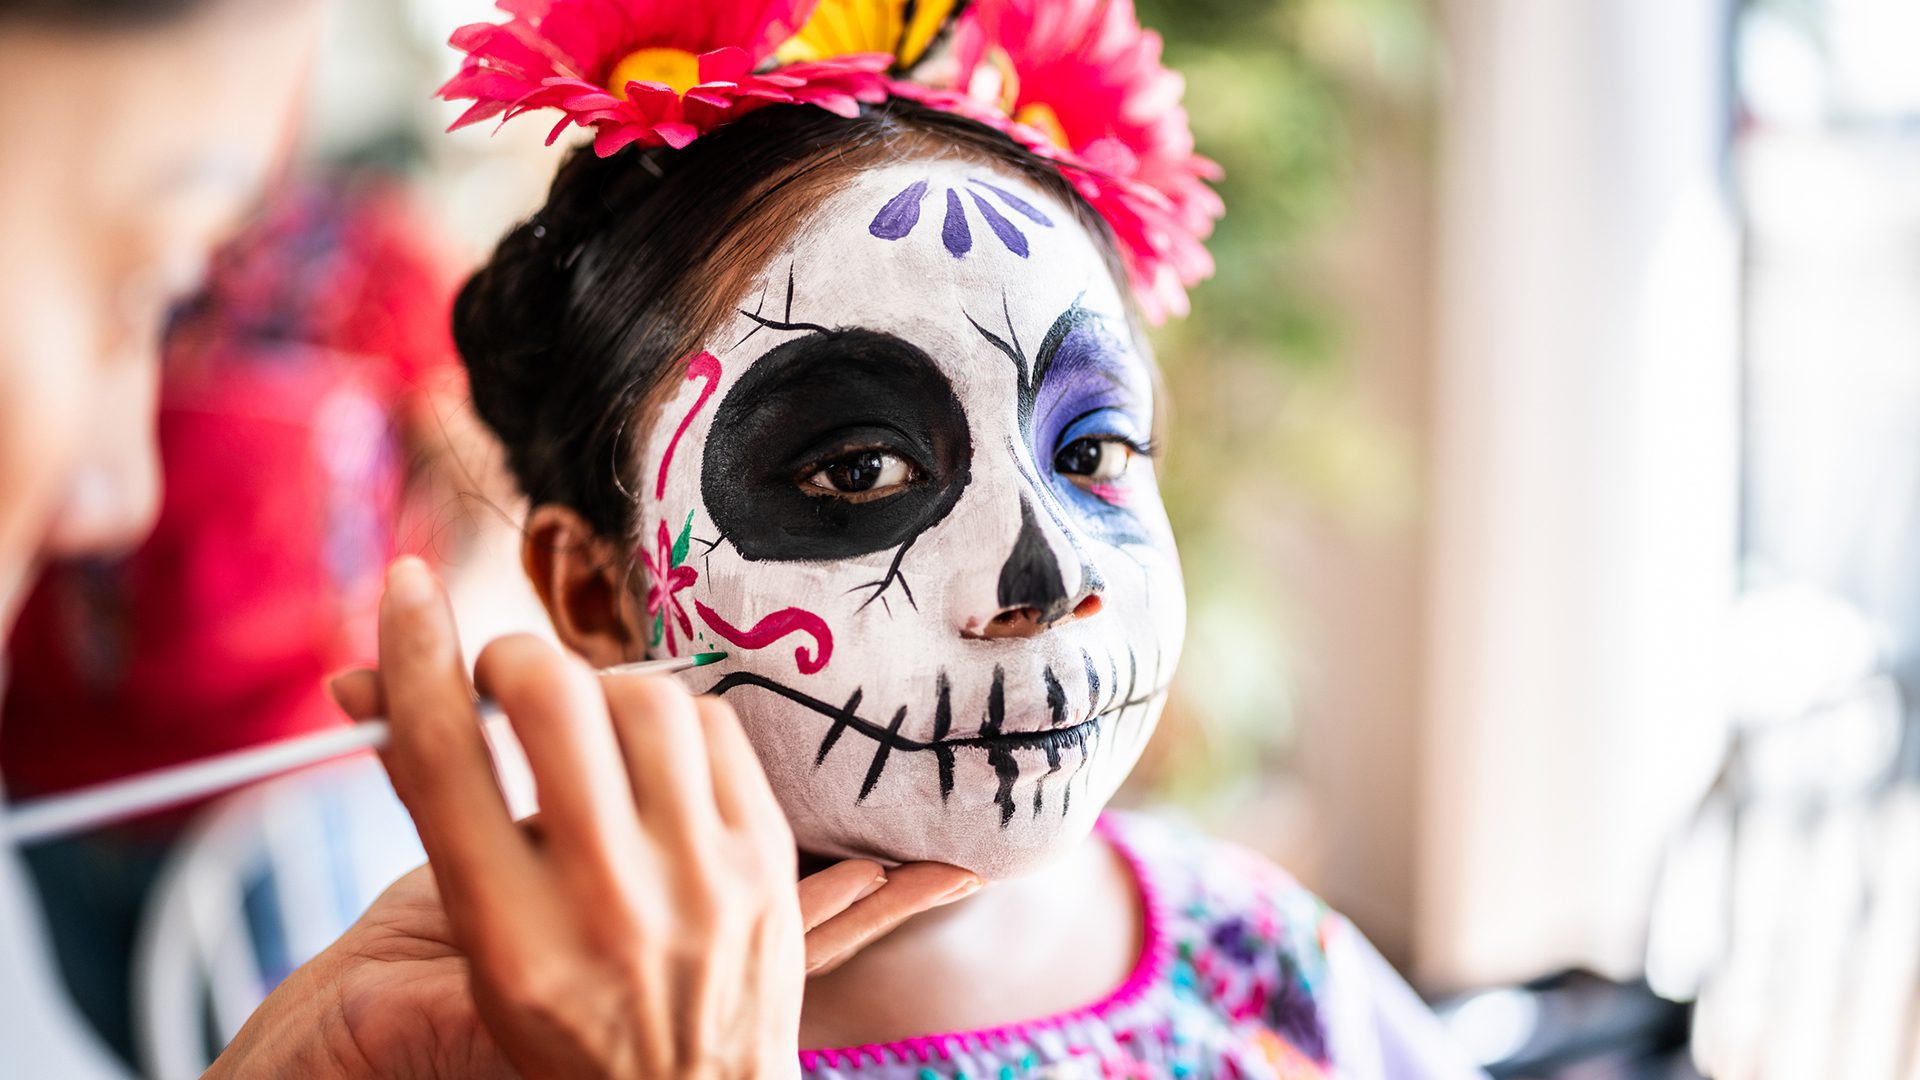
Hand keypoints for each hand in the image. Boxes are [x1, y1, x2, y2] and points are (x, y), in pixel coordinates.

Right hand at [211, 557, 977, 1077]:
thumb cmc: (562, 1019)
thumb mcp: (473, 939)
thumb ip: (432, 807)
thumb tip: (363, 682)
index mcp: (509, 938)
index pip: (445, 757)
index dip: (414, 653)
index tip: (409, 585)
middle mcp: (607, 908)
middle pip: (553, 702)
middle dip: (518, 658)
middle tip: (510, 673)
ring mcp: (700, 882)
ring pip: (645, 697)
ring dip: (601, 684)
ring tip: (585, 720)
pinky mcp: (765, 861)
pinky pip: (715, 727)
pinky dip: (672, 719)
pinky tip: (651, 750)